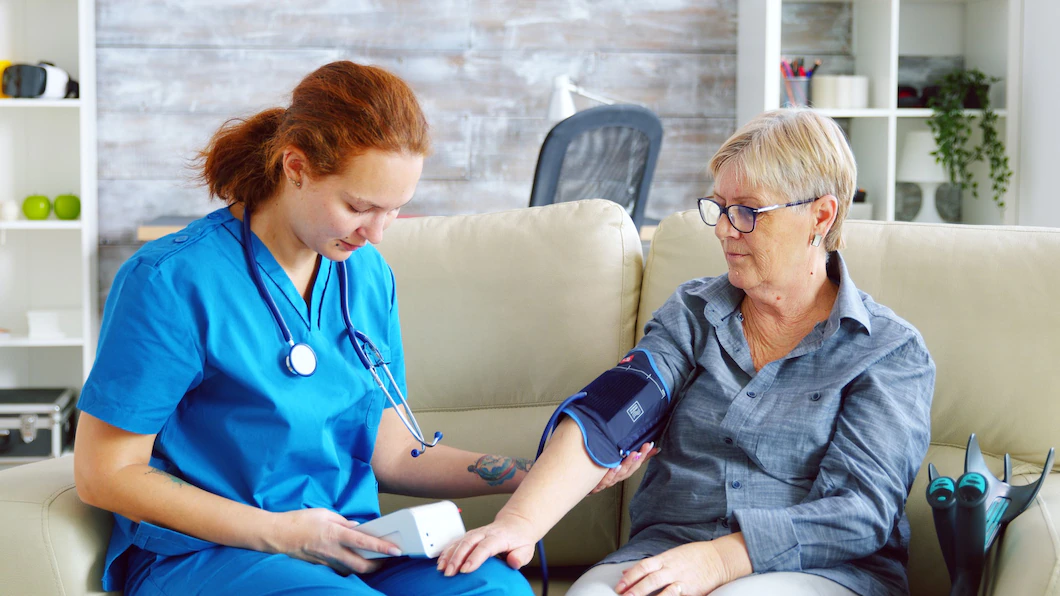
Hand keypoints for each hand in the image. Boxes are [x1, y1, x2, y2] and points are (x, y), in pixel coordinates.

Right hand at [268, 508, 400, 575]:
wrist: (277, 535)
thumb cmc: (299, 521)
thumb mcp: (324, 513)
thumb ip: (343, 520)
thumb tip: (357, 526)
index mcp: (335, 533)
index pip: (364, 542)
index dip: (382, 548)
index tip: (395, 550)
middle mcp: (332, 550)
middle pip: (361, 565)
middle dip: (378, 565)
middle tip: (387, 558)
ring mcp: (326, 561)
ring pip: (352, 570)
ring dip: (365, 566)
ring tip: (374, 559)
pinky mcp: (320, 566)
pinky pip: (340, 569)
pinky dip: (350, 566)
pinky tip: (354, 560)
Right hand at [436, 513, 537, 575]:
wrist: (515, 524)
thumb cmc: (519, 539)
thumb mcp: (526, 549)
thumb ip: (520, 557)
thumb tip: (513, 562)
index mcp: (499, 537)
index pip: (485, 547)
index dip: (474, 558)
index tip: (465, 569)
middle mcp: (485, 533)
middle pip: (468, 543)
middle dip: (457, 558)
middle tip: (450, 573)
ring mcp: (476, 533)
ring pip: (460, 541)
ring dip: (449, 554)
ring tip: (442, 568)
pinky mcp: (470, 535)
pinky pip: (456, 541)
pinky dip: (447, 551)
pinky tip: (441, 561)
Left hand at [590, 442, 658, 493]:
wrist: (578, 483)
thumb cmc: (596, 471)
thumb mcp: (610, 461)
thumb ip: (623, 453)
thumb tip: (635, 443)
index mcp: (621, 471)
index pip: (636, 463)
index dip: (645, 455)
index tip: (652, 446)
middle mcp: (616, 477)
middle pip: (631, 468)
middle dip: (639, 457)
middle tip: (645, 447)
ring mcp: (608, 481)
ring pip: (621, 474)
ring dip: (628, 463)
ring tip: (634, 454)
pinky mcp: (597, 484)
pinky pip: (606, 479)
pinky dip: (612, 472)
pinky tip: (616, 466)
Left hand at [615, 542, 728, 595]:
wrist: (718, 558)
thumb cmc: (692, 556)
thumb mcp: (669, 555)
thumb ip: (648, 565)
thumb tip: (626, 572)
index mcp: (665, 559)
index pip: (643, 567)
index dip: (630, 577)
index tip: (619, 586)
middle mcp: (672, 569)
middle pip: (651, 580)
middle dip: (636, 589)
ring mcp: (683, 581)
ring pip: (664, 591)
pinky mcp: (693, 592)